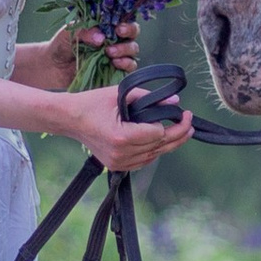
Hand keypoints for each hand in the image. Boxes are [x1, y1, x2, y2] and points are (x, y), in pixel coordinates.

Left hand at [30, 18, 142, 89]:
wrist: (52, 68)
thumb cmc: (61, 45)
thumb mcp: (69, 32)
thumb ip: (84, 30)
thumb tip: (101, 37)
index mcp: (106, 30)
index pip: (125, 24)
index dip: (127, 25)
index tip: (118, 29)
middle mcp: (114, 43)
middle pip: (132, 39)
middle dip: (127, 40)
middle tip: (111, 45)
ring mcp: (115, 60)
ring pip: (132, 55)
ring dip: (125, 53)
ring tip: (109, 54)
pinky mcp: (113, 75)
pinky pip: (127, 71)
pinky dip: (125, 66)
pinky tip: (114, 64)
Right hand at [61, 81, 193, 173]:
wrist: (69, 119)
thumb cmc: (93, 102)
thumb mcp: (121, 94)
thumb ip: (148, 98)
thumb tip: (175, 104)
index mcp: (122, 137)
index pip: (158, 134)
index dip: (173, 125)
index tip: (184, 114)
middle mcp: (121, 154)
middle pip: (160, 147)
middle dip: (179, 135)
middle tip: (191, 124)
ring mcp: (118, 163)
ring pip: (154, 156)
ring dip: (168, 145)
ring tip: (181, 131)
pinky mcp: (116, 166)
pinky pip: (143, 161)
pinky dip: (154, 151)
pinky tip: (161, 140)